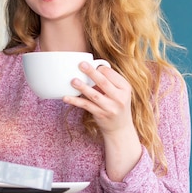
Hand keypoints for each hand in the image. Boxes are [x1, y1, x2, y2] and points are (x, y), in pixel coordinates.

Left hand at [63, 61, 141, 180]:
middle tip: (81, 64)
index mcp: (125, 88)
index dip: (100, 68)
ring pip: (94, 95)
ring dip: (83, 87)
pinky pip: (86, 106)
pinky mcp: (100, 115)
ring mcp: (110, 107)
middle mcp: (119, 97)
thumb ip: (109, 81)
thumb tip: (91, 67)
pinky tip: (66, 97)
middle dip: (92, 73)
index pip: (111, 74)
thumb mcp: (120, 92)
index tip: (91, 64)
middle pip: (104, 82)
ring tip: (73, 81)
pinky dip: (75, 101)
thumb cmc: (117, 104)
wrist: (120, 128)